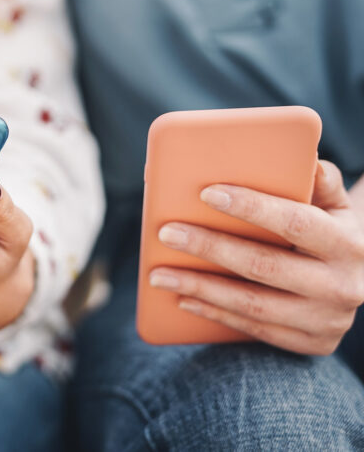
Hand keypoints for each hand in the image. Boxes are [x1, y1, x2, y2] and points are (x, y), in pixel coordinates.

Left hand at [150, 160, 363, 354]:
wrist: (363, 278)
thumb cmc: (331, 228)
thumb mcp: (335, 204)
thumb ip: (319, 180)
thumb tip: (303, 157)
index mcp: (347, 243)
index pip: (295, 222)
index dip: (251, 207)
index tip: (207, 193)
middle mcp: (342, 285)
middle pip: (263, 266)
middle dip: (209, 247)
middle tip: (166, 232)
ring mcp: (328, 320)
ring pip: (253, 304)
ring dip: (200, 288)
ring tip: (159, 274)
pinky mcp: (314, 344)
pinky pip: (255, 329)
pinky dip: (215, 314)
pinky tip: (184, 299)